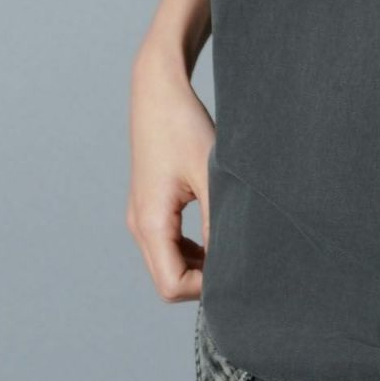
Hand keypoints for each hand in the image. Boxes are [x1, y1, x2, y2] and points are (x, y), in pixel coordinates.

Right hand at [125, 41, 215, 301]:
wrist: (159, 92)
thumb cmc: (184, 126)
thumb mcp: (211, 175)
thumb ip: (218, 221)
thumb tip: (234, 260)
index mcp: (150, 223)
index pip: (171, 285)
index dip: (205, 287)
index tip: (238, 269)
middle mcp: (138, 225)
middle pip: (167, 279)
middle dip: (202, 278)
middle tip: (241, 259)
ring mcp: (140, 215)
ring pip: (167, 262)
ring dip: (197, 262)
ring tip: (233, 242)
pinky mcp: (148, 203)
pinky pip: (166, 242)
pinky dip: (190, 246)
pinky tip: (217, 229)